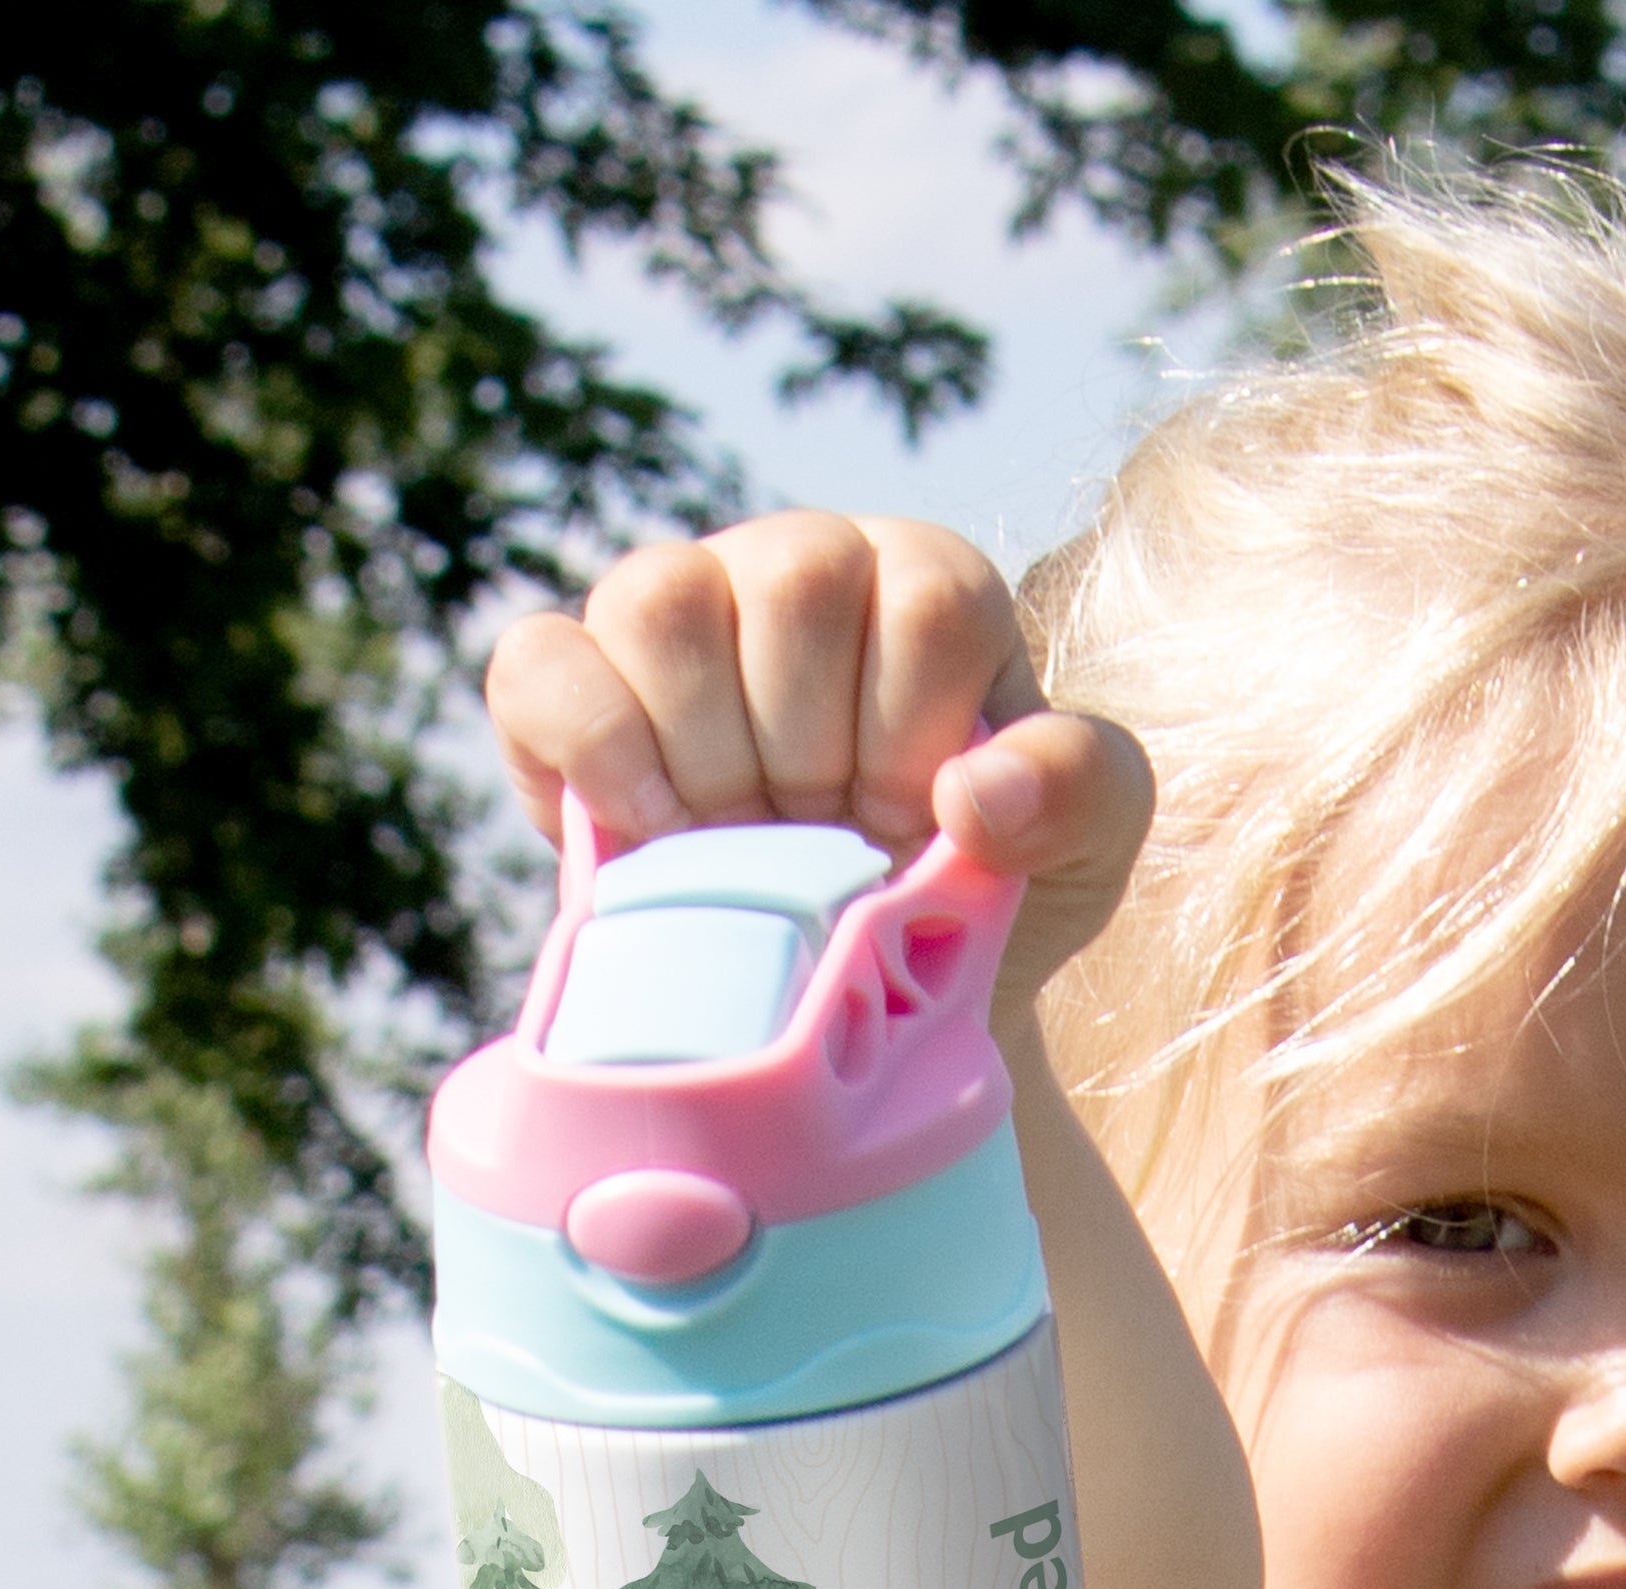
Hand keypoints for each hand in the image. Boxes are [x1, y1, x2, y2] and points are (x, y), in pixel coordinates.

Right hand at [482, 511, 1149, 1008]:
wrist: (844, 987)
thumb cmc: (972, 895)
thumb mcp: (1081, 854)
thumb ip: (1080, 793)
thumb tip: (973, 793)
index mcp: (927, 588)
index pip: (928, 599)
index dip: (915, 735)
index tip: (910, 825)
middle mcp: (800, 564)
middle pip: (795, 581)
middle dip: (819, 750)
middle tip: (826, 841)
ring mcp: (677, 606)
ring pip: (665, 600)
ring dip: (712, 753)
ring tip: (741, 840)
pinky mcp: (566, 674)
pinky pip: (543, 663)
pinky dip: (593, 751)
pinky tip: (649, 829)